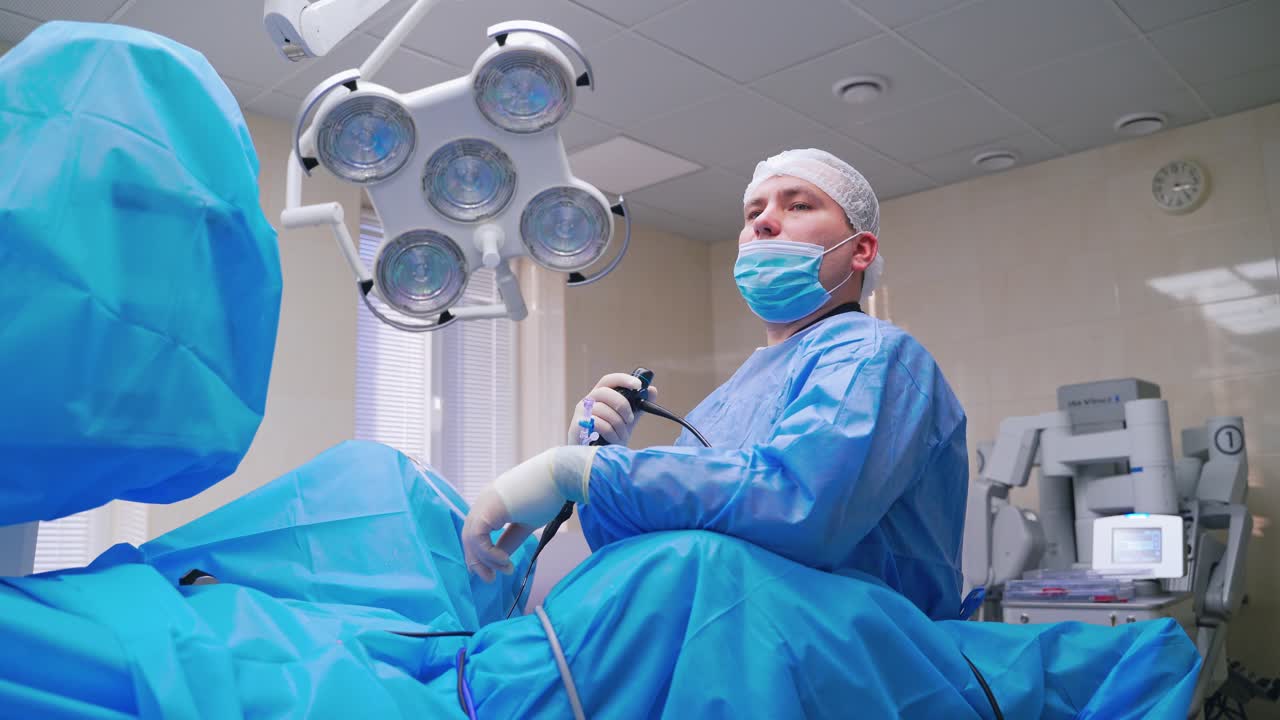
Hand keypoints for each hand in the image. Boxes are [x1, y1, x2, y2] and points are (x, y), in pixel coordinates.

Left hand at [461, 447, 595, 581]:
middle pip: (469, 537)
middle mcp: (483, 502)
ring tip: (505, 570)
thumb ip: (510, 540)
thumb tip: (500, 559)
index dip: (480, 556)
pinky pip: (478, 536)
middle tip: (491, 580)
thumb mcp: (526, 524)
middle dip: (478, 562)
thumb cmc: (549, 495)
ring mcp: (484, 503)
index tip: (492, 574)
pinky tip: (504, 561)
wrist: (560, 476)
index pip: (476, 533)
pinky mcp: (488, 507)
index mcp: (491, 503)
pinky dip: (488, 553)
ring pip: (471, 539)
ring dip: (485, 560)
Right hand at [566, 373, 658, 446]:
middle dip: (622, 405)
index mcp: (600, 397)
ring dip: (618, 424)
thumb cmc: (608, 436)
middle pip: (604, 392)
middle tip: (630, 419)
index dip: (623, 379)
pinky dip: (611, 433)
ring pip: (602, 409)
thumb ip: (638, 407)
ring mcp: (581, 413)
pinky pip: (598, 423)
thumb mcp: (626, 420)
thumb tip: (652, 390)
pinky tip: (614, 440)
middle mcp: (588, 401)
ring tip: (623, 436)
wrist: (594, 458)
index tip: (638, 385)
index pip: (609, 380)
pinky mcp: (577, 426)